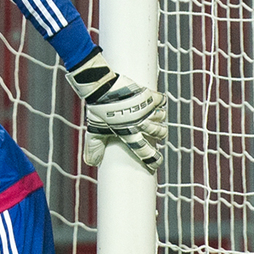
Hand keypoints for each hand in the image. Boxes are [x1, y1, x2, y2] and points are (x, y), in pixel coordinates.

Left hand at [69, 51, 167, 173]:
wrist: (101, 89)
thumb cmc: (98, 111)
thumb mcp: (94, 132)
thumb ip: (94, 148)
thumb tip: (92, 163)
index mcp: (129, 134)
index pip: (145, 152)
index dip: (153, 159)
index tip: (157, 163)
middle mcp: (141, 123)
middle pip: (160, 133)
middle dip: (159, 135)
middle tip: (155, 133)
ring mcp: (146, 109)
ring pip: (161, 117)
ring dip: (158, 118)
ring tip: (151, 116)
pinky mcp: (147, 95)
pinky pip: (161, 100)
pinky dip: (160, 101)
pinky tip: (155, 102)